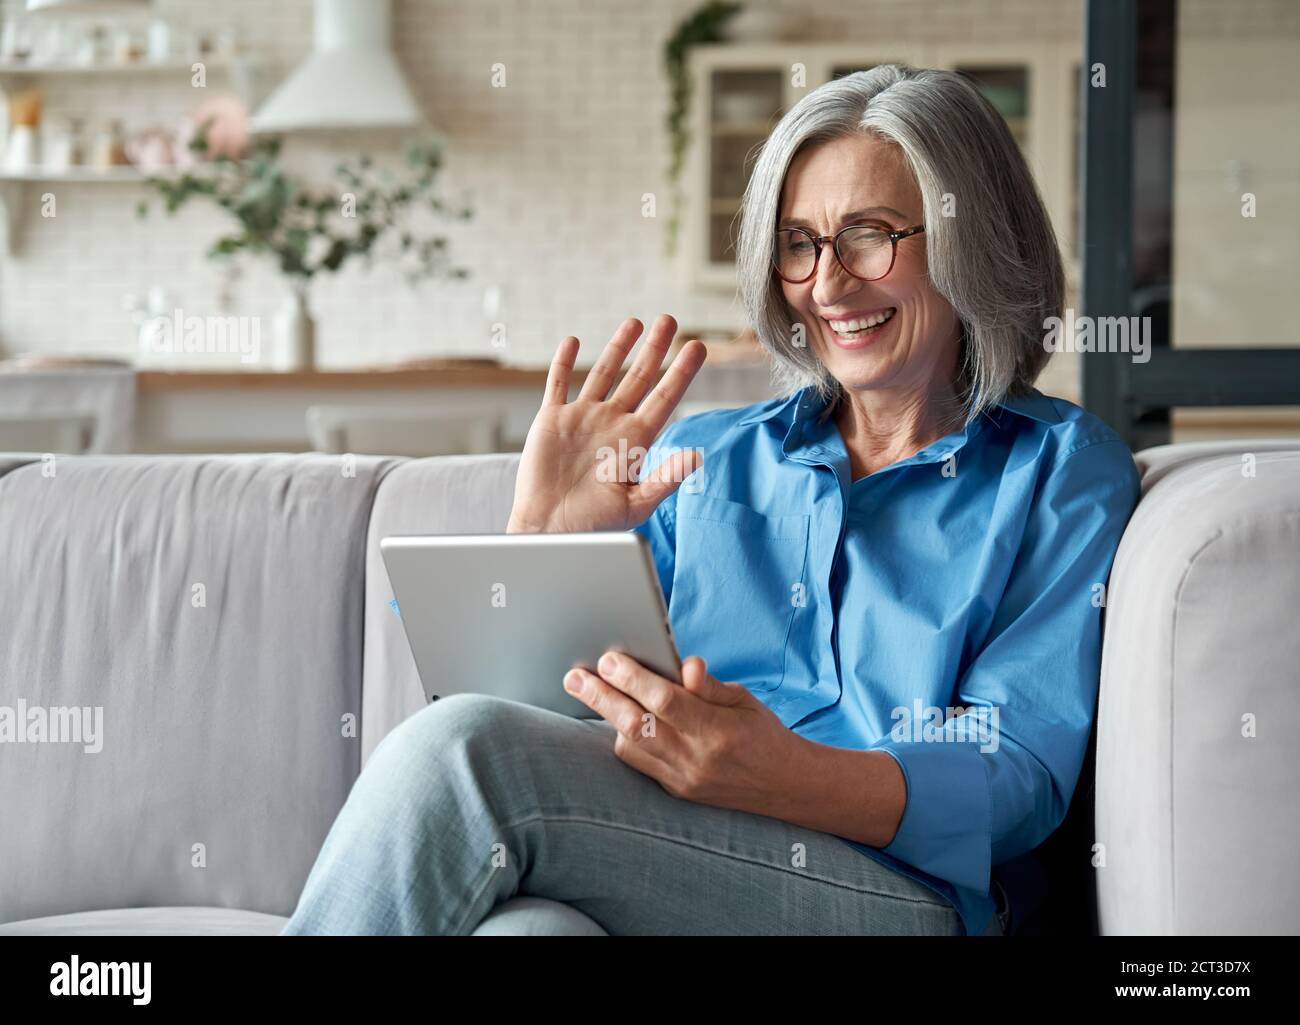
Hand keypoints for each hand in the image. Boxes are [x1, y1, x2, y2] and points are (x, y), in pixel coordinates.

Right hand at [506, 314, 707, 533]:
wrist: (550, 531)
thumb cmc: (595, 524)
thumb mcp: (636, 504)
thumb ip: (665, 478)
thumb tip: (697, 456)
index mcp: (636, 441)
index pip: (665, 398)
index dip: (681, 372)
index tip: (698, 347)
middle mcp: (612, 423)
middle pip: (639, 377)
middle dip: (655, 349)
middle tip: (670, 320)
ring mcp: (582, 419)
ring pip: (603, 373)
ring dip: (617, 347)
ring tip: (634, 322)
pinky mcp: (552, 420)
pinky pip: (558, 384)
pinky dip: (564, 363)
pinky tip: (573, 342)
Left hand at [562, 651, 802, 815]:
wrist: (785, 786)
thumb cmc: (764, 733)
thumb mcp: (744, 700)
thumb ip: (709, 685)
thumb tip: (684, 664)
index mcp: (718, 730)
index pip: (665, 701)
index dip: (633, 678)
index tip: (608, 659)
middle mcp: (696, 759)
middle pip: (636, 726)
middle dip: (600, 698)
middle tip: (574, 677)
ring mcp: (683, 780)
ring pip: (630, 748)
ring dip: (609, 717)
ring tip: (592, 690)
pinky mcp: (676, 791)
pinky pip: (639, 764)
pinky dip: (626, 738)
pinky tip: (618, 718)